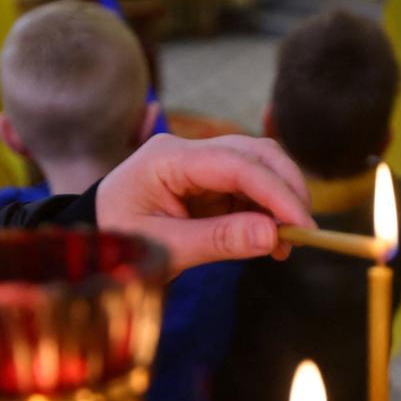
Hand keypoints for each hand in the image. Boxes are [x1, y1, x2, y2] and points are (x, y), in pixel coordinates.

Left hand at [97, 134, 314, 274]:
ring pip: (258, 167)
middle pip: (255, 154)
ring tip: (285, 246)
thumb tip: (273, 237)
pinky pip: (249, 188)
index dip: (275, 192)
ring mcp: (200, 163)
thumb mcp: (164, 249)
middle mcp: (186, 150)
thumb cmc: (119, 244)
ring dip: (279, 203)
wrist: (95, 246)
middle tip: (304, 235)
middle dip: (286, 191)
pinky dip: (266, 212)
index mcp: (166, 158)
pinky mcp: (209, 181)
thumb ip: (218, 240)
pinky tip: (270, 240)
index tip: (302, 225)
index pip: (235, 164)